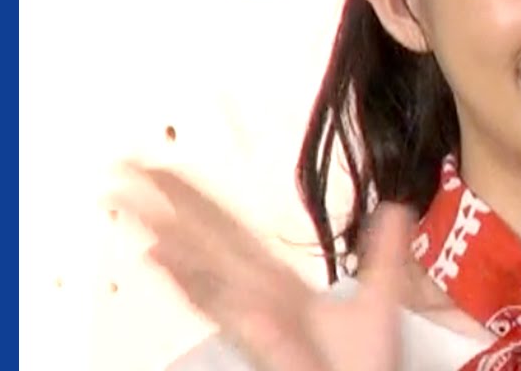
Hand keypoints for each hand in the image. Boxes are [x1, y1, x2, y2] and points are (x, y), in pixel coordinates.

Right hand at [116, 163, 411, 370]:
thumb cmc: (360, 366)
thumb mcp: (379, 298)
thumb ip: (383, 251)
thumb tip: (394, 207)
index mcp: (277, 285)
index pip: (227, 230)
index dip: (192, 198)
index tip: (160, 168)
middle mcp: (257, 299)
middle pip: (205, 242)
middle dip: (166, 207)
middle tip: (126, 173)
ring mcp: (257, 322)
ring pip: (206, 274)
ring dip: (173, 244)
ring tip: (138, 211)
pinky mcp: (265, 345)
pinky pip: (233, 313)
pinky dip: (200, 286)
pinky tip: (170, 260)